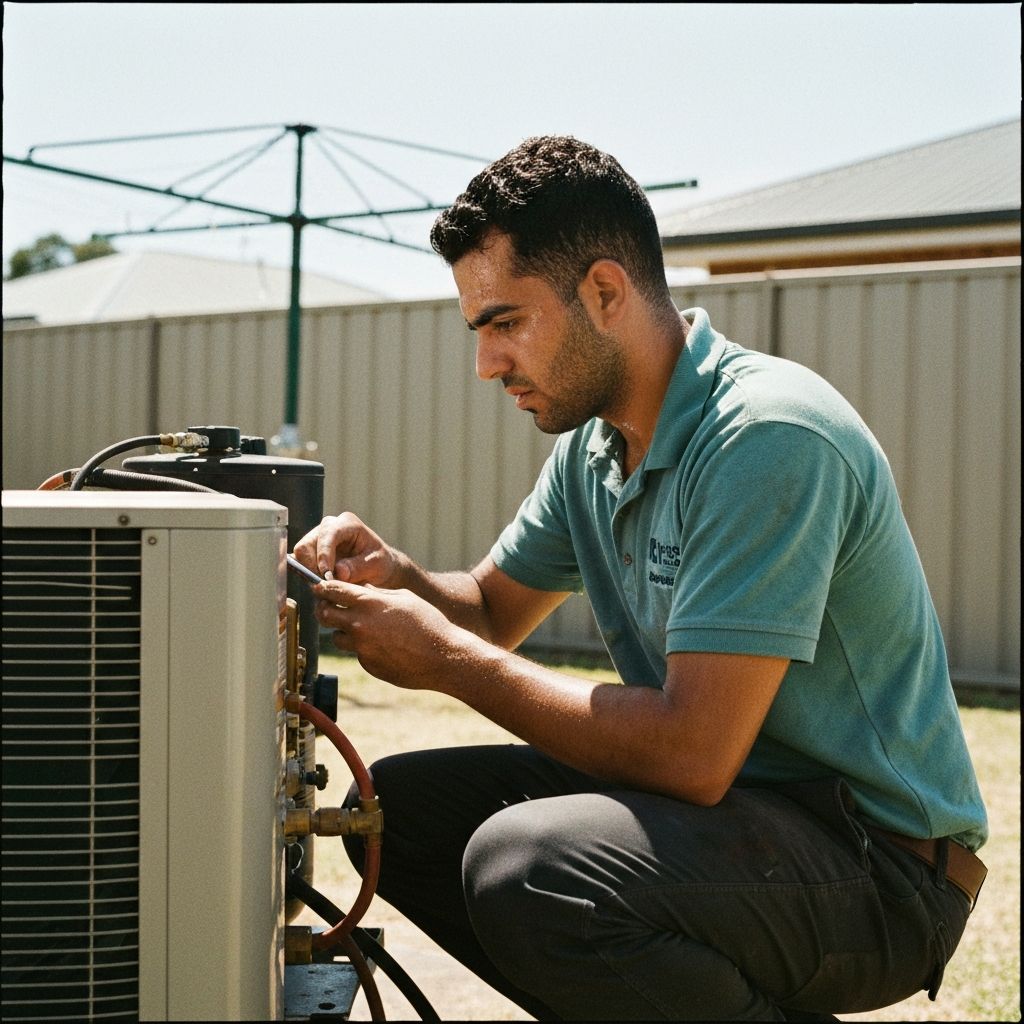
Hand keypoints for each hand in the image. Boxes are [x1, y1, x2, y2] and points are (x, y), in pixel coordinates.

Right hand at [293, 513, 402, 587]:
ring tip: (327, 585)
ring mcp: (318, 537)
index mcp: (347, 523)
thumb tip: (338, 572)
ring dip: (310, 573)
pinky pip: (300, 563)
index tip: (327, 576)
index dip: (324, 556)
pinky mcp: (312, 551)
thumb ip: (358, 567)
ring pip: (300, 556)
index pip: (327, 535)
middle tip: (325, 585)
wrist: (378, 566)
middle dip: (312, 567)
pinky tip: (321, 583)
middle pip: (306, 545)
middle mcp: (329, 526)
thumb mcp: (376, 565)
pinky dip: (307, 575)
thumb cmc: (379, 562)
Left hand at [313, 579, 461, 687]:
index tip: (320, 587)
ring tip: (364, 628)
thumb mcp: (403, 597)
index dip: (323, 587)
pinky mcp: (367, 664)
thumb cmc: (428, 622)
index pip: (331, 590)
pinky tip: (385, 646)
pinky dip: (364, 647)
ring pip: (337, 636)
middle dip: (325, 608)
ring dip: (344, 631)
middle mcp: (359, 625)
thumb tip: (358, 589)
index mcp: (369, 602)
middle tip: (330, 607)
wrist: (443, 657)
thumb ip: (377, 593)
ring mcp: (361, 647)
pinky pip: (357, 653)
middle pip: (324, 614)